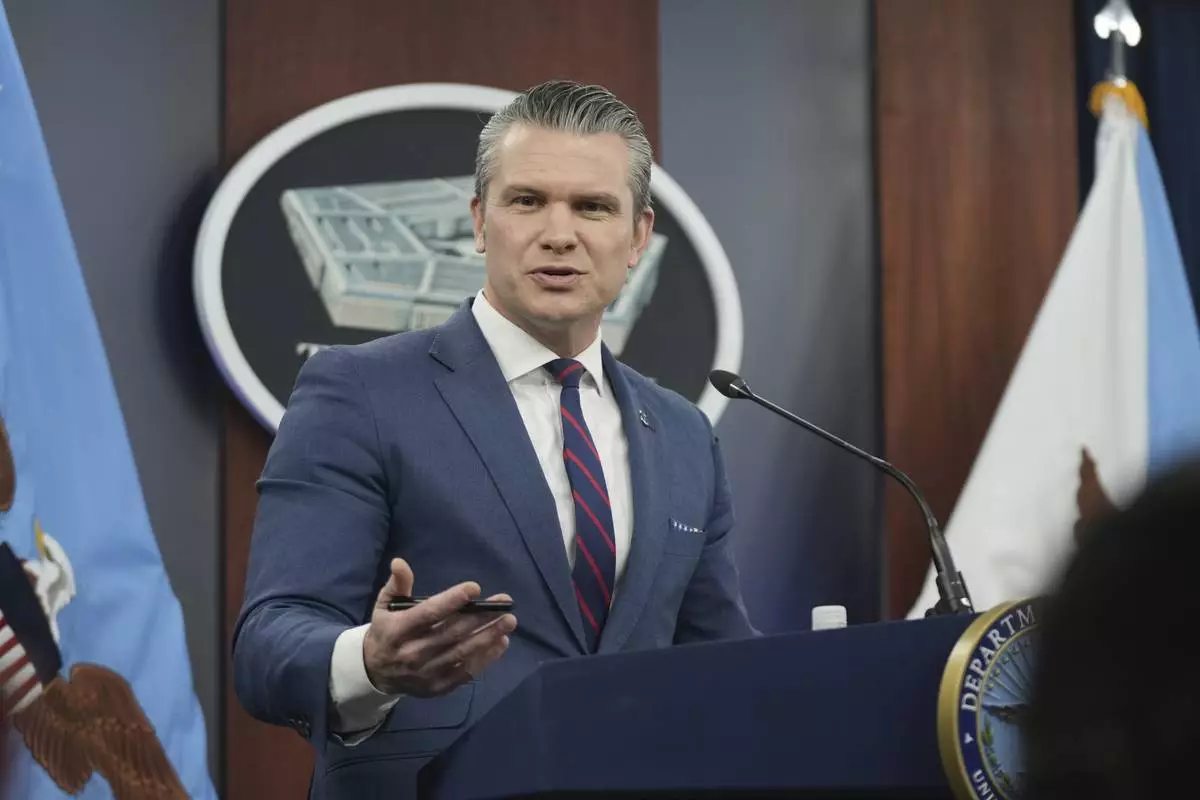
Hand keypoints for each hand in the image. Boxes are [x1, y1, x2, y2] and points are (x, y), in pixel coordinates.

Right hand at [363, 558, 516, 696]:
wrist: (375, 673)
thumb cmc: (386, 631)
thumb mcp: (384, 606)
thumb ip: (397, 585)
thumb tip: (400, 562)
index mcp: (398, 630)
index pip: (428, 613)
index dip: (452, 600)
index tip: (474, 588)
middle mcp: (412, 652)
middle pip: (451, 633)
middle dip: (480, 617)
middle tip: (504, 603)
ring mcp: (425, 672)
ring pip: (462, 653)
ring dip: (488, 637)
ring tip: (508, 622)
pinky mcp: (437, 687)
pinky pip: (464, 673)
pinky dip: (485, 659)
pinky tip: (500, 644)